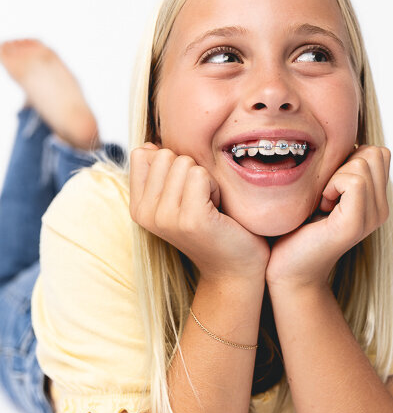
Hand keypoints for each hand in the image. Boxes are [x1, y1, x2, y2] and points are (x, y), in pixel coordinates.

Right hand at [130, 142, 269, 282]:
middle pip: (166, 155)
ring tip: (209, 205)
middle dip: (190, 170)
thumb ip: (160, 172)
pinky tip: (217, 210)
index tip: (184, 191)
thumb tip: (149, 145)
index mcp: (138, 207)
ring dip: (204, 179)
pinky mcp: (190, 219)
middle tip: (200, 200)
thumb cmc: (211, 226)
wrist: (233, 267)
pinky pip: (200, 175)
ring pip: (184, 163)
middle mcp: (145, 213)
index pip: (142, 154)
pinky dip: (215, 187)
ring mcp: (165, 217)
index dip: (171, 163)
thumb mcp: (177, 197)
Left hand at [265, 145, 390, 290]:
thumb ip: (338, 170)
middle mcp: (380, 208)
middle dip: (344, 164)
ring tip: (322, 203)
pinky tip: (321, 206)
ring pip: (364, 163)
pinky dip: (332, 185)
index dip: (349, 158)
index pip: (377, 152)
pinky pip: (354, 181)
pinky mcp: (355, 223)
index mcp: (375, 200)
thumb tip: (344, 142)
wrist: (287, 268)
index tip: (328, 185)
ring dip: (335, 176)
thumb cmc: (296, 229)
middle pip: (374, 153)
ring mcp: (371, 217)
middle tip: (325, 194)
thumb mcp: (321, 192)